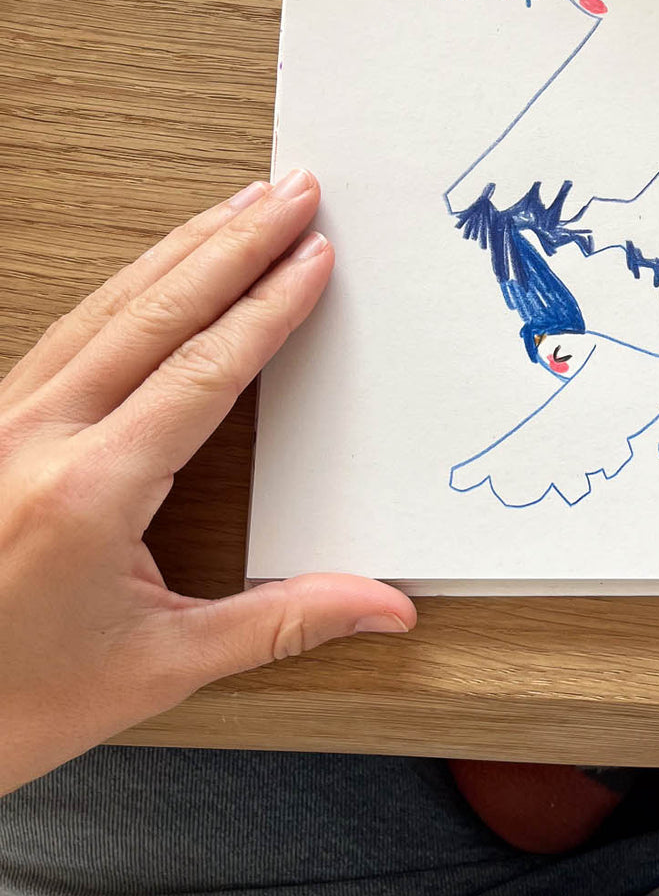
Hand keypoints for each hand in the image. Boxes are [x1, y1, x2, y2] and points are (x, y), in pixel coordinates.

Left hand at [0, 172, 416, 794]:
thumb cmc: (12, 703)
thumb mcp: (160, 668)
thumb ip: (283, 622)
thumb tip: (384, 608)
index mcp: (86, 492)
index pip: (201, 373)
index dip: (268, 309)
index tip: (314, 257)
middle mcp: (35, 439)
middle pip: (154, 313)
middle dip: (234, 244)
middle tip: (294, 192)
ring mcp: (3, 424)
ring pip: (104, 308)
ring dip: (181, 249)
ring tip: (240, 204)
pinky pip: (70, 331)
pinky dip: (128, 285)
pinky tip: (160, 266)